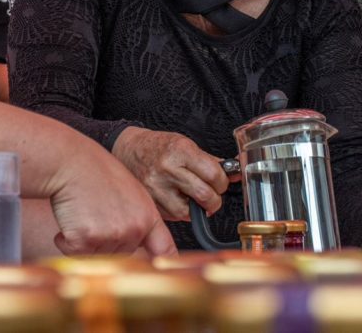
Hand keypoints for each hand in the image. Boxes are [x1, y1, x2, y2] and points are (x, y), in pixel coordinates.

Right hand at [47, 137, 176, 256]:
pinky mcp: (87, 240)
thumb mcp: (129, 191)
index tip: (160, 270)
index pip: (164, 249)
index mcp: (147, 216)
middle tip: (94, 213)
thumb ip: (137, 217)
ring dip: (84, 241)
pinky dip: (66, 241)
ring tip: (82, 211)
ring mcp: (111, 235)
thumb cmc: (95, 172)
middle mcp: (134, 228)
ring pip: (97, 256)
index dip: (162, 263)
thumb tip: (137, 242)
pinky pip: (75, 253)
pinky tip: (69, 217)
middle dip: (106, 241)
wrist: (69, 162)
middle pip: (120, 255)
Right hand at [112, 127, 228, 221]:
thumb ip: (210, 162)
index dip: (222, 182)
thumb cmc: (158, 147)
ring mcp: (157, 188)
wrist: (128, 150)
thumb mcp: (185, 145)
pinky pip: (174, 216)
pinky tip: (178, 200)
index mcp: (181, 150)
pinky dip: (181, 211)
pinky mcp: (150, 202)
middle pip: (205, 195)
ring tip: (193, 197)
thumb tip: (233, 173)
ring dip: (197, 208)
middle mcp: (168, 169)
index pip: (214, 174)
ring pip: (190, 211)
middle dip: (214, 198)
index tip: (221, 182)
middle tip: (212, 194)